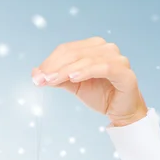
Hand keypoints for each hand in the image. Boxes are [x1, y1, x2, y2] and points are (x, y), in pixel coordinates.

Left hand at [32, 36, 147, 126]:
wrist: (120, 111)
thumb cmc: (100, 95)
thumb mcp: (74, 85)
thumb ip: (57, 78)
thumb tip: (35, 73)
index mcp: (93, 47)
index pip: (67, 49)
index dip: (49, 62)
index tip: (36, 77)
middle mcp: (106, 48)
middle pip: (74, 53)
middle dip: (54, 67)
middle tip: (40, 79)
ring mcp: (117, 59)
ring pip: (87, 59)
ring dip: (66, 70)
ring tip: (51, 80)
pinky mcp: (124, 72)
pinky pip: (104, 67)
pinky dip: (87, 71)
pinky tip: (73, 77)